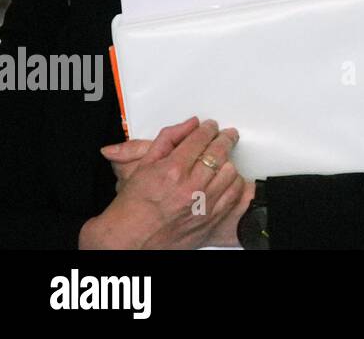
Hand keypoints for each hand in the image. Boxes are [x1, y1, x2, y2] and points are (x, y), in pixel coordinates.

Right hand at [81, 117, 248, 248]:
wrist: (130, 238)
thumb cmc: (133, 205)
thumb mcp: (144, 165)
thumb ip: (168, 139)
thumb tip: (190, 124)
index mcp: (172, 170)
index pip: (201, 138)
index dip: (209, 128)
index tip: (211, 126)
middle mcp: (190, 187)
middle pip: (219, 151)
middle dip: (224, 138)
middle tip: (225, 135)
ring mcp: (202, 204)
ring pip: (230, 171)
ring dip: (227, 161)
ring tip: (223, 159)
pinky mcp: (210, 219)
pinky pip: (234, 193)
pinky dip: (232, 183)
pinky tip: (226, 179)